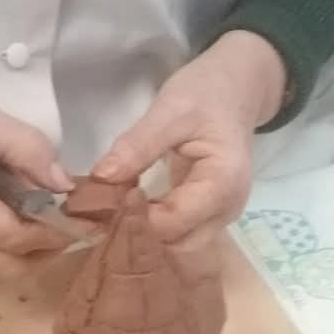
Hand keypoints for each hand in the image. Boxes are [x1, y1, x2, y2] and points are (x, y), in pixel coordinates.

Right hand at [0, 39, 72, 277]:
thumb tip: (67, 186)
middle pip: (7, 266)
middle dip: (47, 251)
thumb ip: (29, 152)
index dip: (57, 232)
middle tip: (77, 220)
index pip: (15, 239)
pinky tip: (27, 202)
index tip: (90, 217)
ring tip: (56, 210)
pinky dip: (10, 232)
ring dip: (29, 244)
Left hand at [91, 32, 287, 254]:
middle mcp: (227, 209)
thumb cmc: (206, 93)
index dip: (134, 218)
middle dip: (138, 235)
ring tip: (109, 215)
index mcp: (223, 184)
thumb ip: (138, 146)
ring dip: (145, 235)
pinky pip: (180, 232)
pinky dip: (154, 228)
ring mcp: (220, 214)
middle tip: (98, 214)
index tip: (99, 203)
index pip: (172, 223)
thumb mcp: (169, 110)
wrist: (235, 87)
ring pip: (179, 246)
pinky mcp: (208, 213)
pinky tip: (127, 214)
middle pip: (178, 244)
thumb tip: (102, 178)